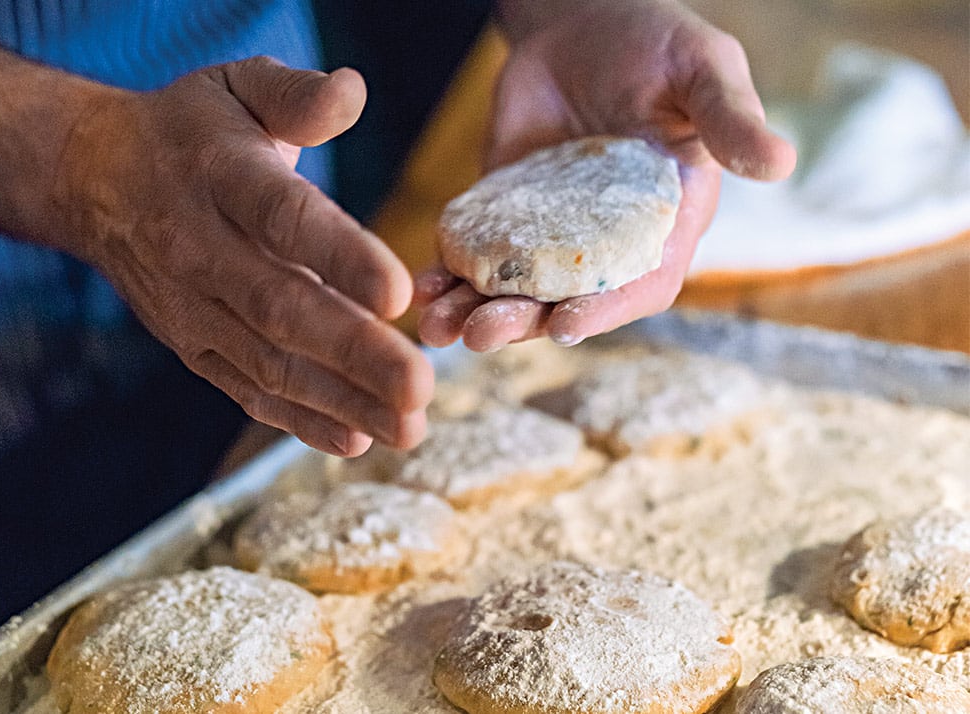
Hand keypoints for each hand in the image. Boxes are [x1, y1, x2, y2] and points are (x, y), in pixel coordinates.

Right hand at [62, 57, 432, 455]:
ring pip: (271, 365)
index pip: (283, 219)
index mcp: (220, 176)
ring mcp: (194, 308)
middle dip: (355, 354)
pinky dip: (301, 421)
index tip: (398, 294)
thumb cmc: (191, 132)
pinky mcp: (195, 347)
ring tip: (409, 427)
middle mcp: (201, 249)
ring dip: (342, 401)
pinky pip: (248, 391)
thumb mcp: (236, 87)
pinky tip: (355, 440)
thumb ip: (296, 94)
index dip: (340, 256)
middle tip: (421, 387)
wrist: (97, 179)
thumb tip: (354, 91)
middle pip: (282, 309)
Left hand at [416, 0, 796, 350]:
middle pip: (567, 302)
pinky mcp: (505, 217)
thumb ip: (729, 118)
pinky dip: (450, 275)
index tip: (566, 323)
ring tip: (440, 325)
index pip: (641, 284)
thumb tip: (782, 163)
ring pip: (515, 291)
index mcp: (663, 224)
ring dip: (478, 313)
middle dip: (524, 323)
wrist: (582, 25)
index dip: (606, 311)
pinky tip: (425, 286)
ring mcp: (551, 236)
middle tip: (482, 332)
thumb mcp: (701, 70)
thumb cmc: (656, 45)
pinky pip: (477, 256)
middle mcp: (606, 245)